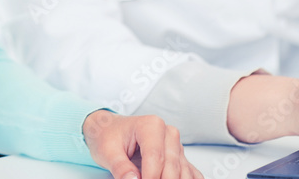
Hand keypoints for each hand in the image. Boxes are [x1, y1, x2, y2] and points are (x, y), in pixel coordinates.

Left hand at [83, 111, 201, 178]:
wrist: (110, 130)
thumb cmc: (109, 136)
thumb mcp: (107, 151)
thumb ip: (120, 167)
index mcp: (151, 125)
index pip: (155, 157)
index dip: (150, 177)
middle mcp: (168, 133)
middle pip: (171, 167)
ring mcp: (176, 146)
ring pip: (183, 172)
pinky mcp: (180, 157)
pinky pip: (192, 173)